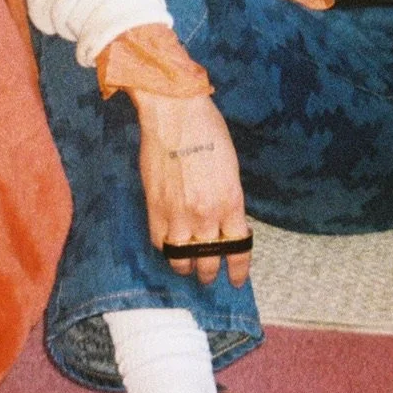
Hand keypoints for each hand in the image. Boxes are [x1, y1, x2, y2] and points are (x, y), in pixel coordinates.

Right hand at [134, 91, 252, 288]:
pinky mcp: (154, 208)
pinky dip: (165, 248)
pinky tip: (170, 245)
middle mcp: (206, 215)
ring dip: (186, 266)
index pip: (238, 248)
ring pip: (181, 259)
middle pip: (209, 261)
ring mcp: (178, 214)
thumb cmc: (208, 131)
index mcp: (231, 202)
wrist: (175, 112)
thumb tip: (225, 222)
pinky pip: (159, 243)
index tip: (236, 279)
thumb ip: (228, 200)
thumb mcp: (231, 169)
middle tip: (209, 274)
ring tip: (188, 267)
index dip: (238, 269)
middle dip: (210, 271)